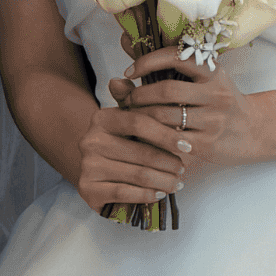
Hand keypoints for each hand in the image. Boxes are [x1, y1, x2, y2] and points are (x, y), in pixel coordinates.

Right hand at [74, 99, 189, 216]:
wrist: (95, 174)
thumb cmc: (120, 146)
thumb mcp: (126, 123)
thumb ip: (130, 101)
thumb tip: (118, 80)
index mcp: (101, 119)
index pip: (139, 123)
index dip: (166, 135)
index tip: (187, 146)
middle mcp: (90, 140)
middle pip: (142, 152)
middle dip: (169, 163)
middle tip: (183, 169)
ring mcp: (88, 166)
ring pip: (138, 175)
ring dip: (163, 181)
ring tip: (176, 183)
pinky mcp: (88, 189)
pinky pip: (125, 193)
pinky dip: (147, 195)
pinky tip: (160, 194)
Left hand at [108, 47, 260, 177]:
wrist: (254, 131)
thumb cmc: (219, 101)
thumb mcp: (201, 79)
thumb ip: (163, 67)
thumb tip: (124, 50)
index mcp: (212, 71)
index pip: (175, 57)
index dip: (147, 62)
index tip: (130, 71)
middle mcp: (215, 93)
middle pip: (166, 91)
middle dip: (139, 96)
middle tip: (128, 100)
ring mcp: (213, 119)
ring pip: (165, 117)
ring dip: (142, 117)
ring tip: (133, 116)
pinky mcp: (208, 143)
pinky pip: (170, 139)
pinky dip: (153, 137)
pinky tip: (146, 135)